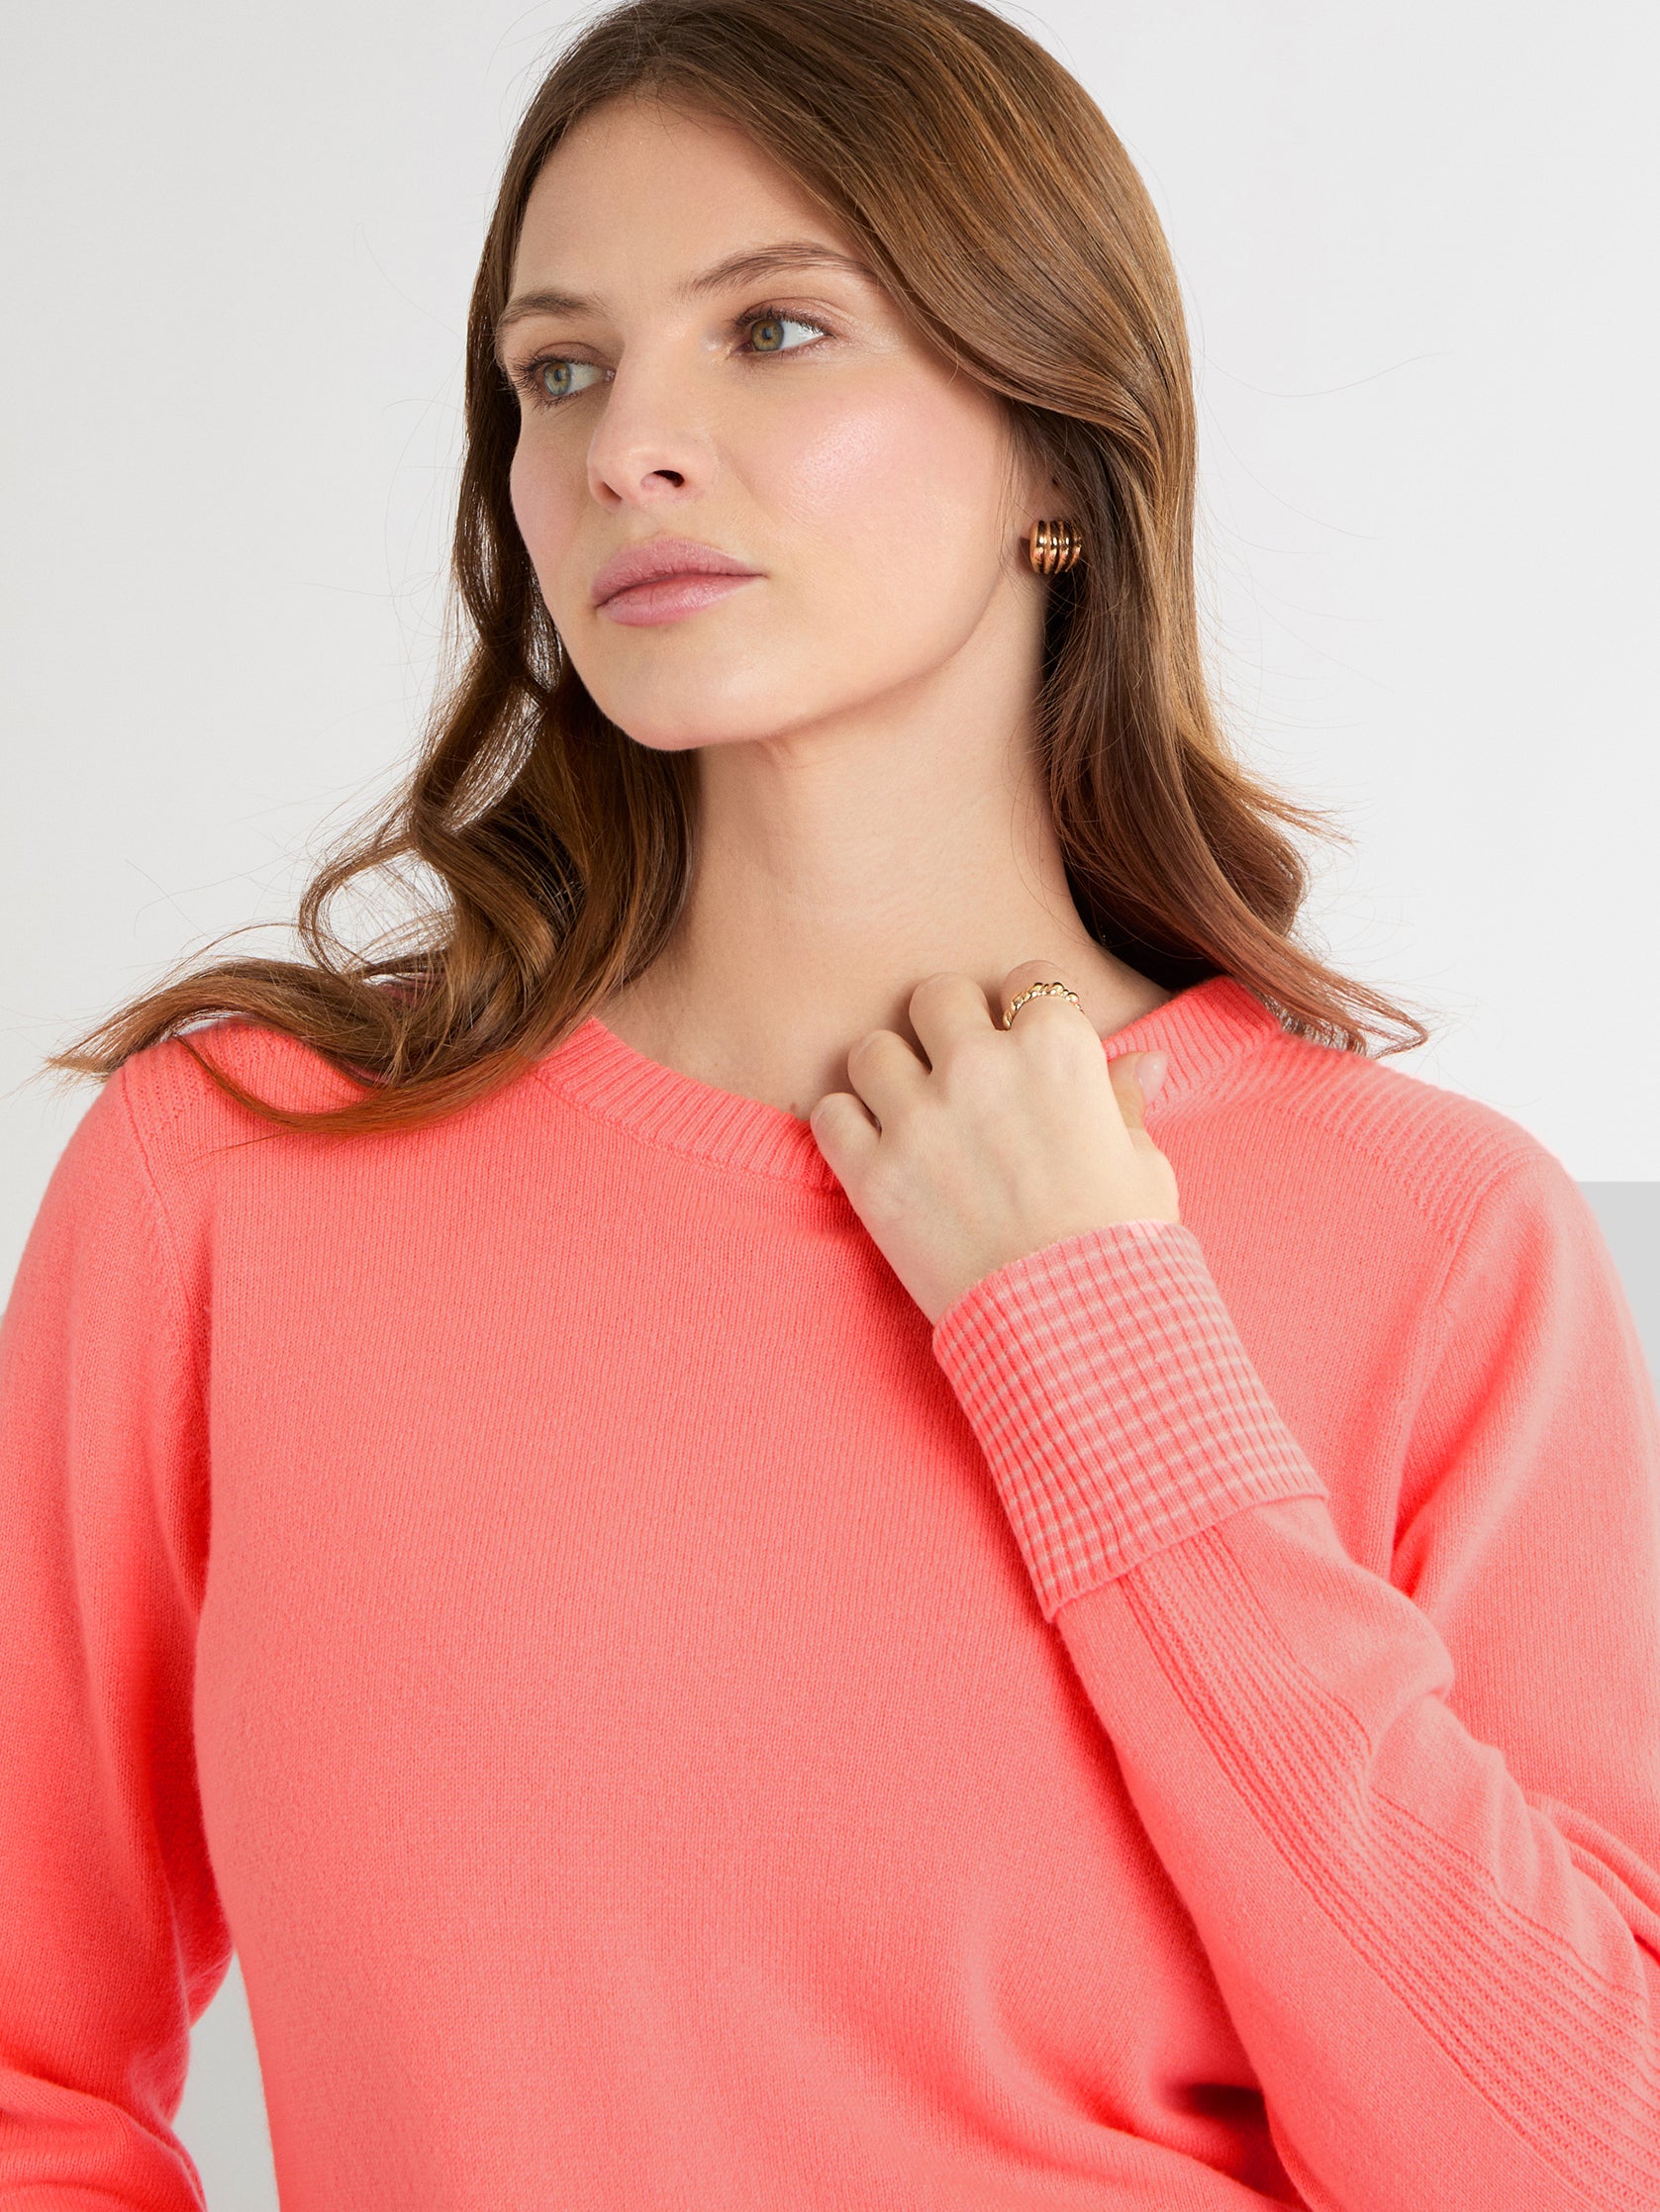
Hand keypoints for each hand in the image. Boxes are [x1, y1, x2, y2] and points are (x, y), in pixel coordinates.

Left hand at [808, 960, 1180, 1326]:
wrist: (1072, 1331)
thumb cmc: (1120, 1246)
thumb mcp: (1143, 1165)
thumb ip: (1125, 1103)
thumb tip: (1143, 1062)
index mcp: (1058, 1050)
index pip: (1024, 979)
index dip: (1022, 1010)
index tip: (1020, 1041)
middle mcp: (983, 1068)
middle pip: (936, 996)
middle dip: (946, 1026)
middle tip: (956, 1068)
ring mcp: (921, 1119)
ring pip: (872, 1049)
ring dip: (888, 1075)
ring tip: (909, 1110)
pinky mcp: (873, 1175)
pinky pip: (831, 1115)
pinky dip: (847, 1128)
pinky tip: (875, 1149)